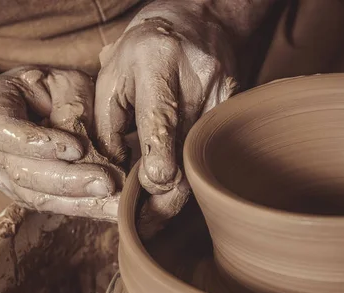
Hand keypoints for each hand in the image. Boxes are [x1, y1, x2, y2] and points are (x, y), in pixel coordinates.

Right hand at [0, 67, 124, 219]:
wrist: (28, 103)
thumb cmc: (50, 87)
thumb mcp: (64, 82)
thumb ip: (73, 107)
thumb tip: (88, 146)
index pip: (5, 130)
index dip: (39, 143)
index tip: (77, 149)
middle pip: (23, 173)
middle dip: (69, 182)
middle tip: (107, 184)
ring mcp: (2, 174)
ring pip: (37, 197)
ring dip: (79, 202)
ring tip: (113, 203)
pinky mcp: (22, 194)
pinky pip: (50, 206)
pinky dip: (81, 208)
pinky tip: (107, 209)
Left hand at [94, 3, 238, 222]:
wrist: (198, 21)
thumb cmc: (143, 51)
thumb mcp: (111, 77)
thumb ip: (107, 127)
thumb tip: (115, 175)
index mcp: (158, 63)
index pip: (162, 120)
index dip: (160, 160)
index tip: (154, 184)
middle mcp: (198, 78)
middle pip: (188, 152)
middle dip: (167, 193)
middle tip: (146, 219)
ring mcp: (224, 92)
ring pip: (203, 159)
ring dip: (181, 185)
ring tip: (158, 201)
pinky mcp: (236, 106)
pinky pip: (214, 151)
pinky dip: (195, 169)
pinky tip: (179, 176)